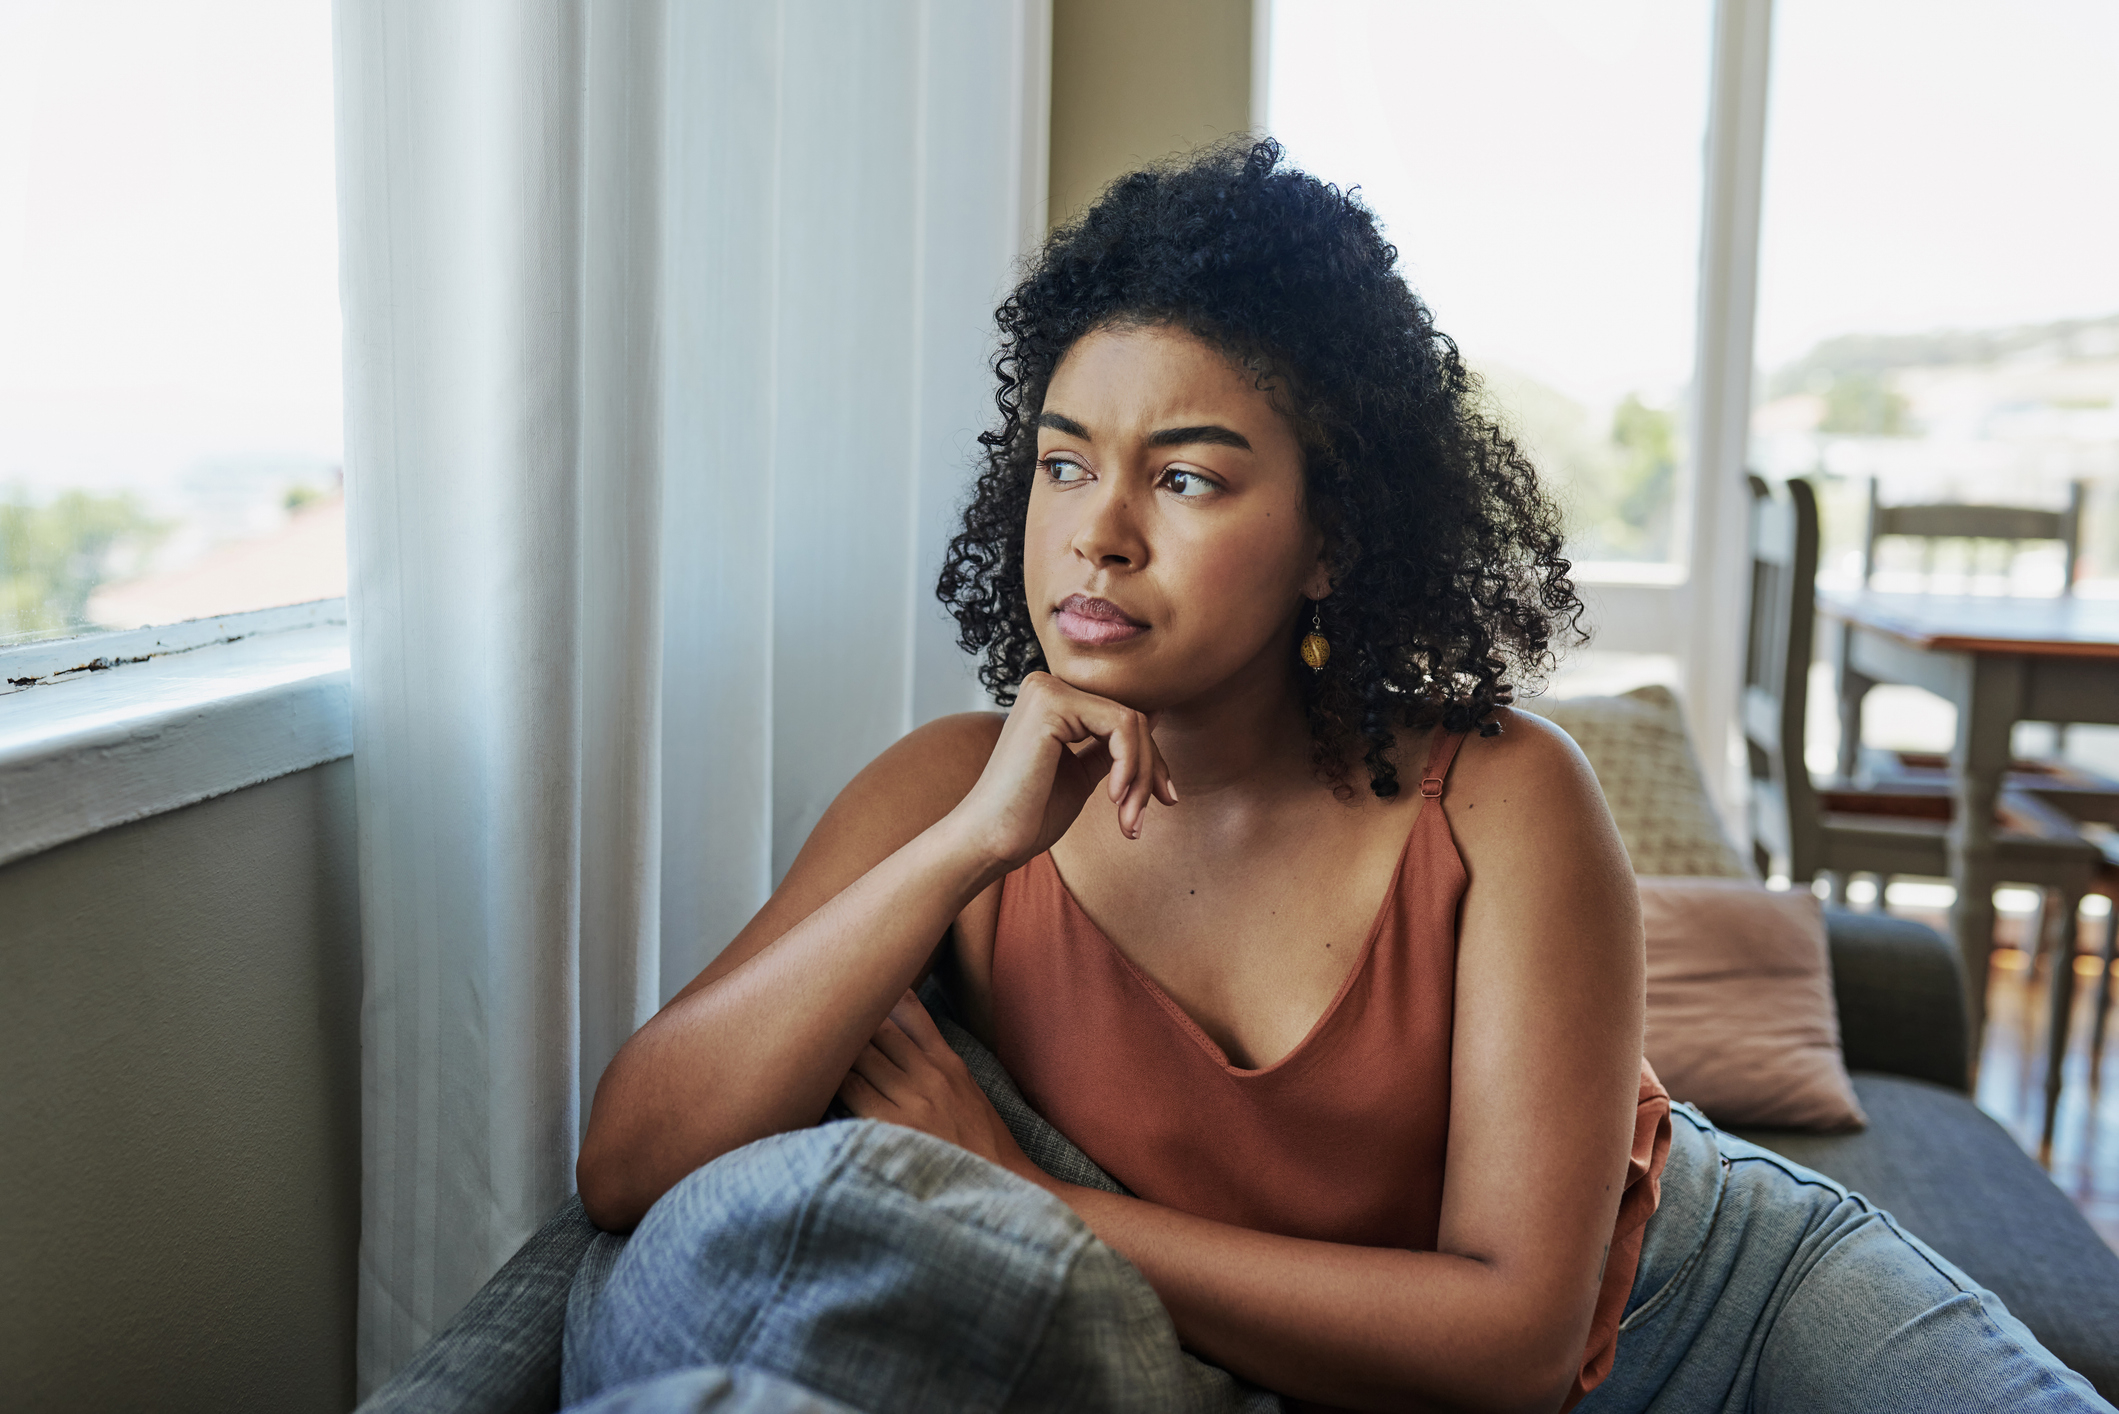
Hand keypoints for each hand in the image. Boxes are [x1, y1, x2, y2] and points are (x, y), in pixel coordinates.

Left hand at [836, 991, 1040, 1181]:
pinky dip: (834, 1088)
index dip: (876, 998)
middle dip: (848, 1025)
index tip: (852, 992)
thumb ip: (937, 1063)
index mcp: (948, 1063)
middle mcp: (929, 1075)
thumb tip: (905, 1039)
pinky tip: (816, 1089)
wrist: (1004, 1185)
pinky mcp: (894, 1128)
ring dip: (834, 1056)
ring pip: (858, 1060)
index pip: (908, 1011)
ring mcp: (912, 1101)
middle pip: (875, 1031)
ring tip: (809, 1053)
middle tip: (817, 1021)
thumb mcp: (968, 1091)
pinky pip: (853, 1094)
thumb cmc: (980, 1143)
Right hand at [948, 671, 1176, 871]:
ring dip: (1141, 777)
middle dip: (1150, 771)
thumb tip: (1155, 715)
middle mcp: (1048, 684)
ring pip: (1131, 722)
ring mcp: (1047, 689)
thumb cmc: (1030, 815)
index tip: (1162, 799)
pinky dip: (1129, 766)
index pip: (1122, 716)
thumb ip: (1112, 745)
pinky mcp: (1051, 702)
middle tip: (1141, 819)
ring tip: (1128, 820)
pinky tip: (1113, 798)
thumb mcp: (1083, 773)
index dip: (1150, 760)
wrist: (990, 840)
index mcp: (1053, 699)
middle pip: (1132, 716)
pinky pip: (1120, 725)